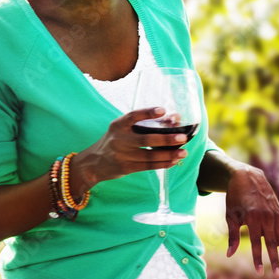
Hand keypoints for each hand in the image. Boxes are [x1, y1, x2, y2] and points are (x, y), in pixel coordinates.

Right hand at [70, 107, 187, 193]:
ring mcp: (122, 154)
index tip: (163, 110)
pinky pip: (148, 166)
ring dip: (169, 154)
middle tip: (183, 137)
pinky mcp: (126, 167)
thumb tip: (174, 118)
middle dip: (166, 139)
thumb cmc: (116, 140)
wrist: (94, 162)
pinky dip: (163, 163)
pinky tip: (174, 161)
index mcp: (118, 125)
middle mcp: (119, 139)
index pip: (133, 116)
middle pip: (145, 139)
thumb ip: (145, 124)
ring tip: (184, 152)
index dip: (148, 113)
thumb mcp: (123, 129)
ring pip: (149, 156)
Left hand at [224, 166, 278, 277]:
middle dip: (275, 260)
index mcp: (253, 219)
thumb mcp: (231, 216)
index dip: (258, 259)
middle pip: (272, 243)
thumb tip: (230, 254)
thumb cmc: (235, 198)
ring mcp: (276, 215)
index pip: (257, 244)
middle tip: (278, 276)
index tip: (260, 272)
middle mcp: (267, 218)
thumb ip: (233, 236)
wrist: (247, 177)